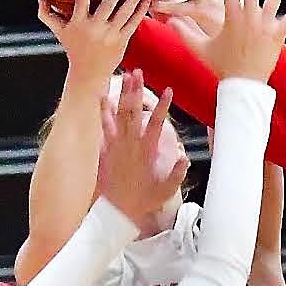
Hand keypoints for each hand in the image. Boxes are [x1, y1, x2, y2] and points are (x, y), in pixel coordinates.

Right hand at [39, 0, 150, 84]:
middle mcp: (95, 29)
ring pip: (124, 13)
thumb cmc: (74, 49)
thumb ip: (47, 14)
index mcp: (79, 24)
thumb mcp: (59, 32)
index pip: (81, 3)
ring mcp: (110, 35)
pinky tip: (147, 0)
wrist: (89, 74)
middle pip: (107, 6)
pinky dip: (141, 11)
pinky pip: (133, 23)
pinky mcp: (122, 41)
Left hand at [99, 70, 189, 221]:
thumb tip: (184, 156)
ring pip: (119, 115)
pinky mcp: (106, 150)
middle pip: (134, 112)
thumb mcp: (166, 190)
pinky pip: (103, 127)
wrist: (117, 212)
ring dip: (122, 95)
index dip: (164, 106)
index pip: (157, 123)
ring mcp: (117, 145)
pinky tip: (101, 97)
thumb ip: (176, 173)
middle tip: (138, 73)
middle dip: (137, 91)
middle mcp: (131, 144)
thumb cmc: (142, 202)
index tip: (169, 90)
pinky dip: (102, 111)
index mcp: (147, 151)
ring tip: (123, 77)